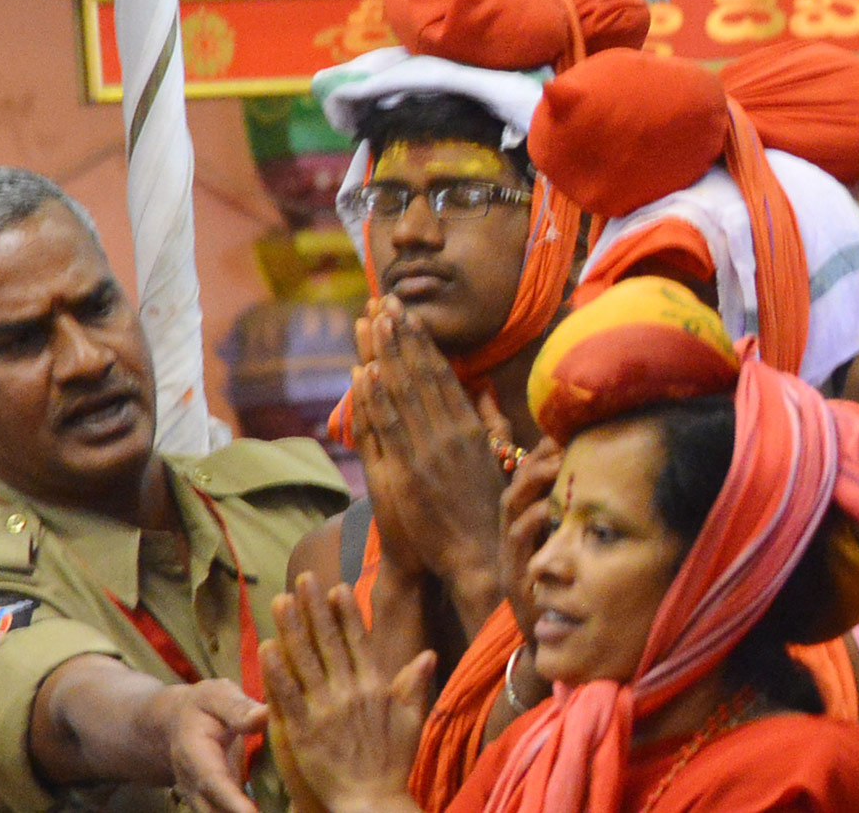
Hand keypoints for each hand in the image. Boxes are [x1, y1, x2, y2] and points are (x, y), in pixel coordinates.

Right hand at [145, 680, 267, 812]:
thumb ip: (237, 707)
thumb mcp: (215, 696)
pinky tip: (279, 809)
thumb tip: (264, 715)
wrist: (176, 725)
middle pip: (214, 812)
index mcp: (194, 755)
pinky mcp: (218, 805)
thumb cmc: (200, 707)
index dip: (232, 801)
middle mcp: (195, 785)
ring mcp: (204, 799)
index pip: (212, 782)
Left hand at [261, 574, 433, 812]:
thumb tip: (428, 655)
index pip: (358, 640)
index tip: (336, 587)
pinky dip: (276, 671)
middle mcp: (350, 692)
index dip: (346, 612)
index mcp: (375, 687)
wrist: (373, 804)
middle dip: (314, 607)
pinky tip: (266, 647)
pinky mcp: (303, 732)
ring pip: (305, 661)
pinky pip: (287, 695)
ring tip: (280, 600)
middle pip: (328, 641)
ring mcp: (325, 711)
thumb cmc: (393, 764)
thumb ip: (415, 686)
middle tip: (302, 579)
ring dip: (292, 628)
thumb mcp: (411, 721)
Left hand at [351, 295, 506, 586]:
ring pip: (402, 393)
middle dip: (401, 335)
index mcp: (470, 429)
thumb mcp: (497, 459)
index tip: (407, 313)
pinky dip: (374, 399)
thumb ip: (490, 421)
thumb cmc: (490, 512)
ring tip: (372, 322)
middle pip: (420, 374)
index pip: (442, 374)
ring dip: (385, 354)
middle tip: (385, 301)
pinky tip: (362, 373)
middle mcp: (449, 434)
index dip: (422, 341)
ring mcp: (428, 453)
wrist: (479, 557)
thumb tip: (484, 386)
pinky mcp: (408, 475)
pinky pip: (387, 429)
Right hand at [499, 437, 562, 639]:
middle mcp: (510, 542)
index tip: (560, 433)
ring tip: (557, 466)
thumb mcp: (564, 558)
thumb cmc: (561, 600)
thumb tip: (596, 493)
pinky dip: (536, 519)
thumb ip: (570, 529)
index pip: (522, 484)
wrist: (549, 648)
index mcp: (522, 533)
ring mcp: (511, 560)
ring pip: (511, 509)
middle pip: (513, 488)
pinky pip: (520, 541)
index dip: (538, 457)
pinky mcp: (516, 580)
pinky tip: (555, 507)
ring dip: (533, 483)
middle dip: (535, 462)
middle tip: (560, 443)